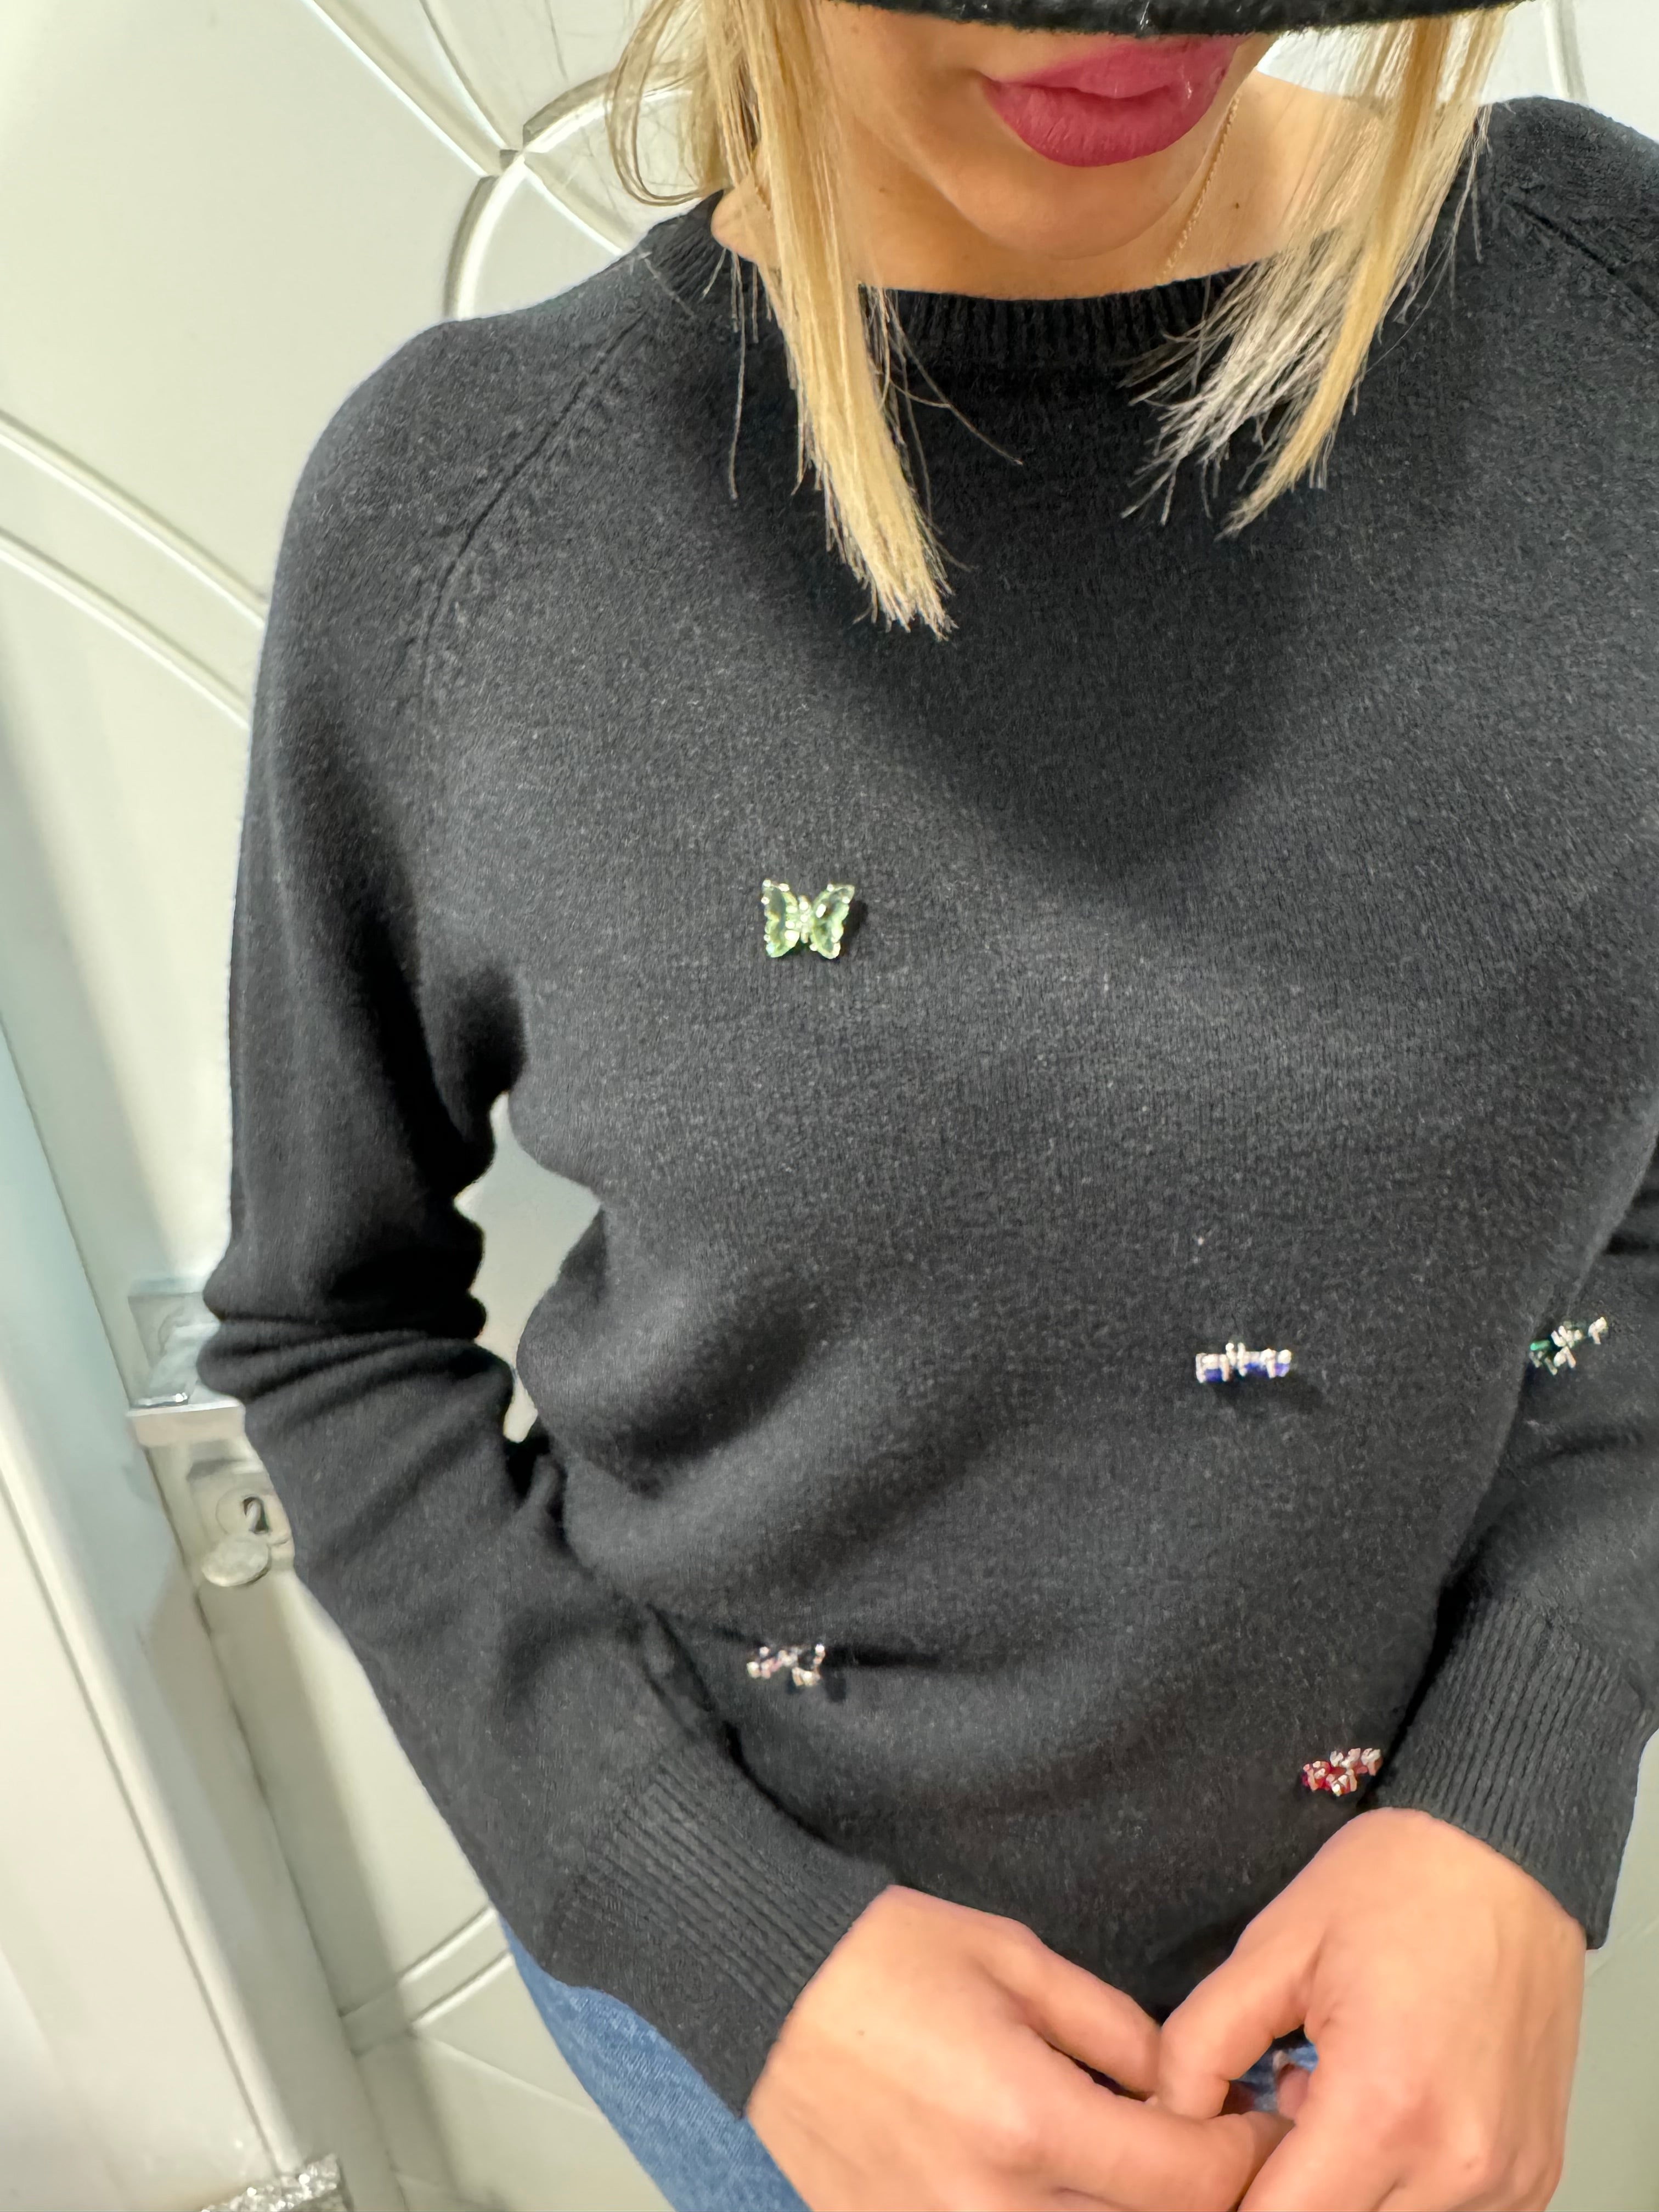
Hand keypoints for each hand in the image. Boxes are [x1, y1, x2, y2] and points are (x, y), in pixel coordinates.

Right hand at [746, 1885, 1286, 2211]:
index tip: (1256, 2124)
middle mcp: (992, 2208)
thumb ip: (1115, 2028)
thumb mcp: (1016, 1961)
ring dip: (1122, 2208)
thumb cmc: (886, 1960)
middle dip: (1192, 2192)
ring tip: (1130, 2155)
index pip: (1185, 2183)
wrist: (764, 1993)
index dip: (1241, 2154)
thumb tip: (1180, 2082)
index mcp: (1028, 2122)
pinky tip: (1062, 2177)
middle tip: (1200, 2142)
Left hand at [1154, 1808, 1586, 2210]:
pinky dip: (1403, 2187)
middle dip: (1287, 2191)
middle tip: (1273, 2112)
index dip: (1231, 2196)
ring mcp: (1508, 2181)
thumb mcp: (1272, 1948)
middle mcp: (1456, 2167)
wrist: (1507, 1852)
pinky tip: (1385, 2114)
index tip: (1216, 2154)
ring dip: (1346, 2191)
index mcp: (1382, 2110)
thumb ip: (1202, 2045)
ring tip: (1331, 2101)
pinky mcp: (1535, 2176)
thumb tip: (1169, 2117)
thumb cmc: (1396, 1885)